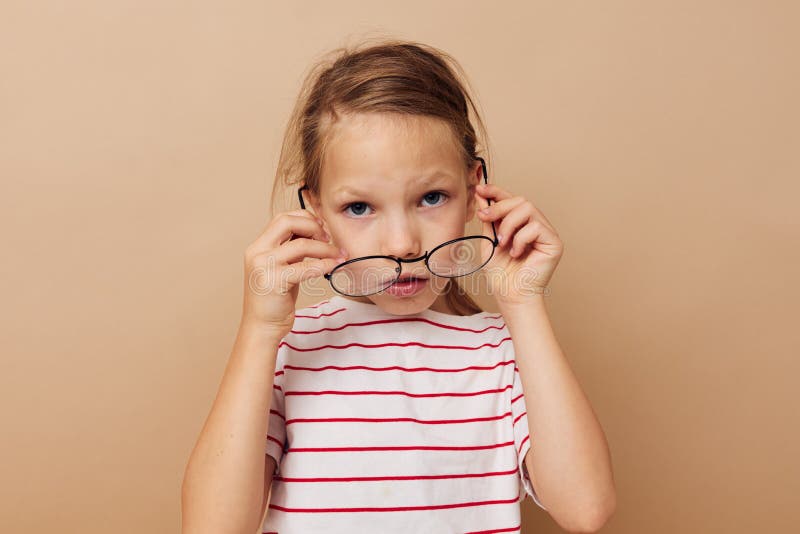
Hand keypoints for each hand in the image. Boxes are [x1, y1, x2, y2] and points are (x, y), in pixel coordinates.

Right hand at [242, 210, 346, 335]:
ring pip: (301, 244)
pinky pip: (306, 267)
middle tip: (328, 238)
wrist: (262, 327)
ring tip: (338, 254)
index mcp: (258, 246)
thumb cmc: (274, 299)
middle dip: (313, 227)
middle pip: (288, 223)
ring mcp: (264, 266)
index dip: (305, 218)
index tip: (321, 229)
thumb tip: (315, 233)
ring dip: (325, 248)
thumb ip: (291, 250)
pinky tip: (334, 266)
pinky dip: (324, 264)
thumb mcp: (281, 268)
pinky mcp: (274, 281)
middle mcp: (257, 252)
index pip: (282, 218)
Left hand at [474, 183, 563, 305]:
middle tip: (484, 218)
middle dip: (499, 207)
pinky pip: (535, 226)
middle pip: (521, 200)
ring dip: (509, 225)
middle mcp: (537, 225)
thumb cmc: (501, 273)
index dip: (497, 191)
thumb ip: (489, 218)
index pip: (512, 200)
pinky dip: (520, 239)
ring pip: (528, 209)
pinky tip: (516, 253)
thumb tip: (482, 195)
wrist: (510, 295)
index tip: (480, 188)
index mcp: (522, 224)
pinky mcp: (554, 242)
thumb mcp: (489, 240)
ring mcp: (547, 233)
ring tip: (503, 243)